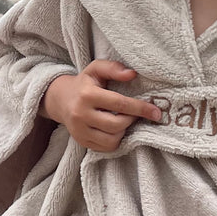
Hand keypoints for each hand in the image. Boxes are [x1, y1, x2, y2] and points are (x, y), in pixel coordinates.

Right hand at [41, 61, 161, 151]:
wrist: (60, 100)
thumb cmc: (84, 83)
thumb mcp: (96, 69)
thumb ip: (113, 68)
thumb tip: (132, 74)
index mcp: (87, 95)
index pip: (120, 104)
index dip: (141, 108)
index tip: (156, 113)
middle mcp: (81, 114)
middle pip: (117, 124)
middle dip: (132, 120)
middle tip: (134, 113)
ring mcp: (80, 131)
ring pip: (112, 139)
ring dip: (124, 131)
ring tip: (123, 120)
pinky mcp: (81, 142)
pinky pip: (106, 147)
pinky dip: (115, 140)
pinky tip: (115, 130)